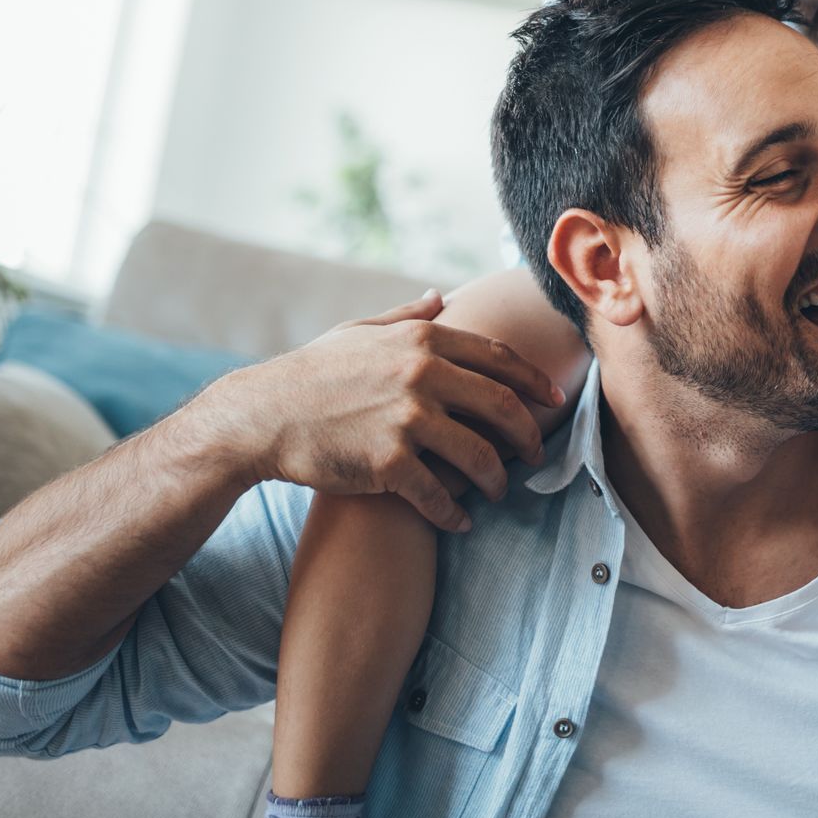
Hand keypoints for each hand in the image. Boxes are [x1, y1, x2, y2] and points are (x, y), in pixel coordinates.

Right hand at [188, 291, 569, 533]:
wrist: (262, 416)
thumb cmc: (313, 373)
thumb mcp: (360, 331)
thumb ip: (408, 317)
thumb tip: (441, 295)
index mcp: (423, 340)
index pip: (499, 358)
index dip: (534, 380)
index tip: (554, 399)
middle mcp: (423, 375)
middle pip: (503, 406)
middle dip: (528, 434)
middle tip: (537, 453)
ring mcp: (408, 419)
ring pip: (480, 455)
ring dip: (498, 479)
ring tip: (500, 490)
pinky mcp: (389, 462)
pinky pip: (439, 494)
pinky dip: (455, 512)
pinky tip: (460, 521)